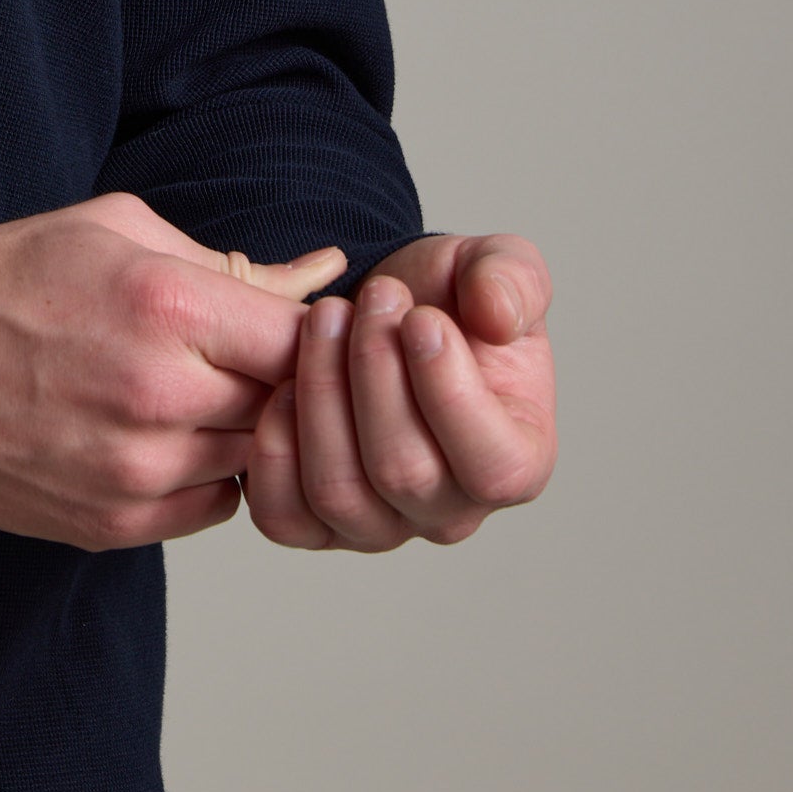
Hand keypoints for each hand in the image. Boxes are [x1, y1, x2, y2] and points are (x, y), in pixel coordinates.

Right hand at [0, 192, 320, 550]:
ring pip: (253, 460)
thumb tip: (321, 275)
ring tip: (190, 391)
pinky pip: (212, 508)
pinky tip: (163, 435)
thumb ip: (228, 262)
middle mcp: (160, 397)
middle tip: (237, 354)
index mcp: (166, 307)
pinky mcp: (111, 525)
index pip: (300, 336)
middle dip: (272, 377)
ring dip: (238, 428)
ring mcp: (135, 472)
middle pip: (285, 403)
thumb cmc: (9, 280)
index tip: (285, 323)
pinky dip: (204, 474)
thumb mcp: (115, 229)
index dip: (306, 329)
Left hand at [244, 232, 555, 550]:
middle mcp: (452, 511)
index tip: (420, 318)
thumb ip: (512, 281)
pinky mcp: (316, 521)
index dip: (448, 392)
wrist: (386, 313)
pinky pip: (283, 515)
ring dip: (321, 393)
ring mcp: (382, 525)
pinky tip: (283, 381)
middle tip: (371, 297)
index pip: (492, 467)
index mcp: (519, 463)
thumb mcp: (499, 266)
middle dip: (374, 370)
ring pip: (338, 491)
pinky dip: (273, 449)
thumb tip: (497, 316)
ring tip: (324, 318)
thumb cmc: (449, 300)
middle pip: (403, 473)